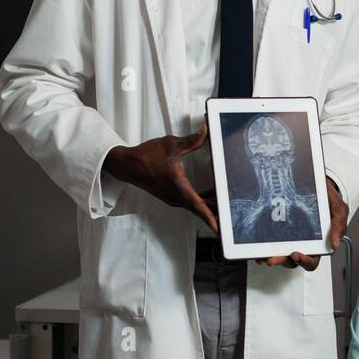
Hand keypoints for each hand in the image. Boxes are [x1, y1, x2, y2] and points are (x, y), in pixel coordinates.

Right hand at [103, 126, 217, 233]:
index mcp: (177, 185)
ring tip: (224, 202)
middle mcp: (174, 195)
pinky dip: (200, 201)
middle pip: (199, 208)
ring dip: (208, 205)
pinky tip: (209, 195)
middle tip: (231, 212)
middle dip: (215, 211)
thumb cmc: (146, 156)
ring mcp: (171, 198)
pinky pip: (188, 202)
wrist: (126, 165)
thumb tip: (206, 132)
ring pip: (194, 206)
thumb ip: (192, 140)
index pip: (196, 204)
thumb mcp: (171, 144)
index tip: (218, 226)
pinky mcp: (169, 196)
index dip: (208, 216)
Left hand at [255, 177, 347, 272]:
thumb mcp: (339, 211)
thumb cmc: (330, 200)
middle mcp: (304, 244)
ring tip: (261, 255)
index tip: (295, 254)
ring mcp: (291, 238)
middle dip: (281, 260)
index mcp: (319, 245)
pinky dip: (262, 246)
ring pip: (280, 253)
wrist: (319, 184)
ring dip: (270, 256)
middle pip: (292, 260)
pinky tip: (256, 245)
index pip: (311, 261)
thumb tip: (335, 245)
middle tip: (272, 259)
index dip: (304, 261)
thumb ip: (338, 226)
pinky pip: (270, 241)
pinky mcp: (281, 229)